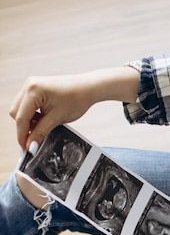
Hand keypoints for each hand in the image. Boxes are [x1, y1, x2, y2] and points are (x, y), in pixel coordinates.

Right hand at [9, 66, 139, 151]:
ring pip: (20, 110)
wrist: (88, 88)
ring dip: (28, 122)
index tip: (26, 149)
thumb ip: (40, 132)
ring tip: (43, 128)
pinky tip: (43, 120)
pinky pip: (27, 105)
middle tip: (34, 141)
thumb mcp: (57, 119)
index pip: (21, 118)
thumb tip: (30, 146)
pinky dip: (32, 115)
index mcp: (33, 90)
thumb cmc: (77, 99)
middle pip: (16, 113)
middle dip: (24, 128)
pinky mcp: (35, 88)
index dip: (22, 136)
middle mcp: (29, 85)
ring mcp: (31, 85)